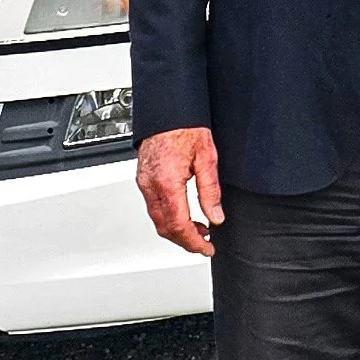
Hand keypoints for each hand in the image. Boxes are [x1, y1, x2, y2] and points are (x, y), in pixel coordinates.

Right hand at [136, 126, 223, 256]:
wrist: (168, 110)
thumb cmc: (186, 127)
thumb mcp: (207, 159)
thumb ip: (210, 191)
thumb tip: (216, 216)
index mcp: (168, 183)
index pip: (179, 225)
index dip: (193, 242)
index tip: (206, 248)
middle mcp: (151, 186)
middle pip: (165, 228)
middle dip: (185, 241)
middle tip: (204, 243)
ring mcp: (144, 183)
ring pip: (157, 220)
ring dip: (177, 230)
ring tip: (199, 229)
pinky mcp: (143, 179)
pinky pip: (154, 207)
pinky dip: (168, 217)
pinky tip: (184, 214)